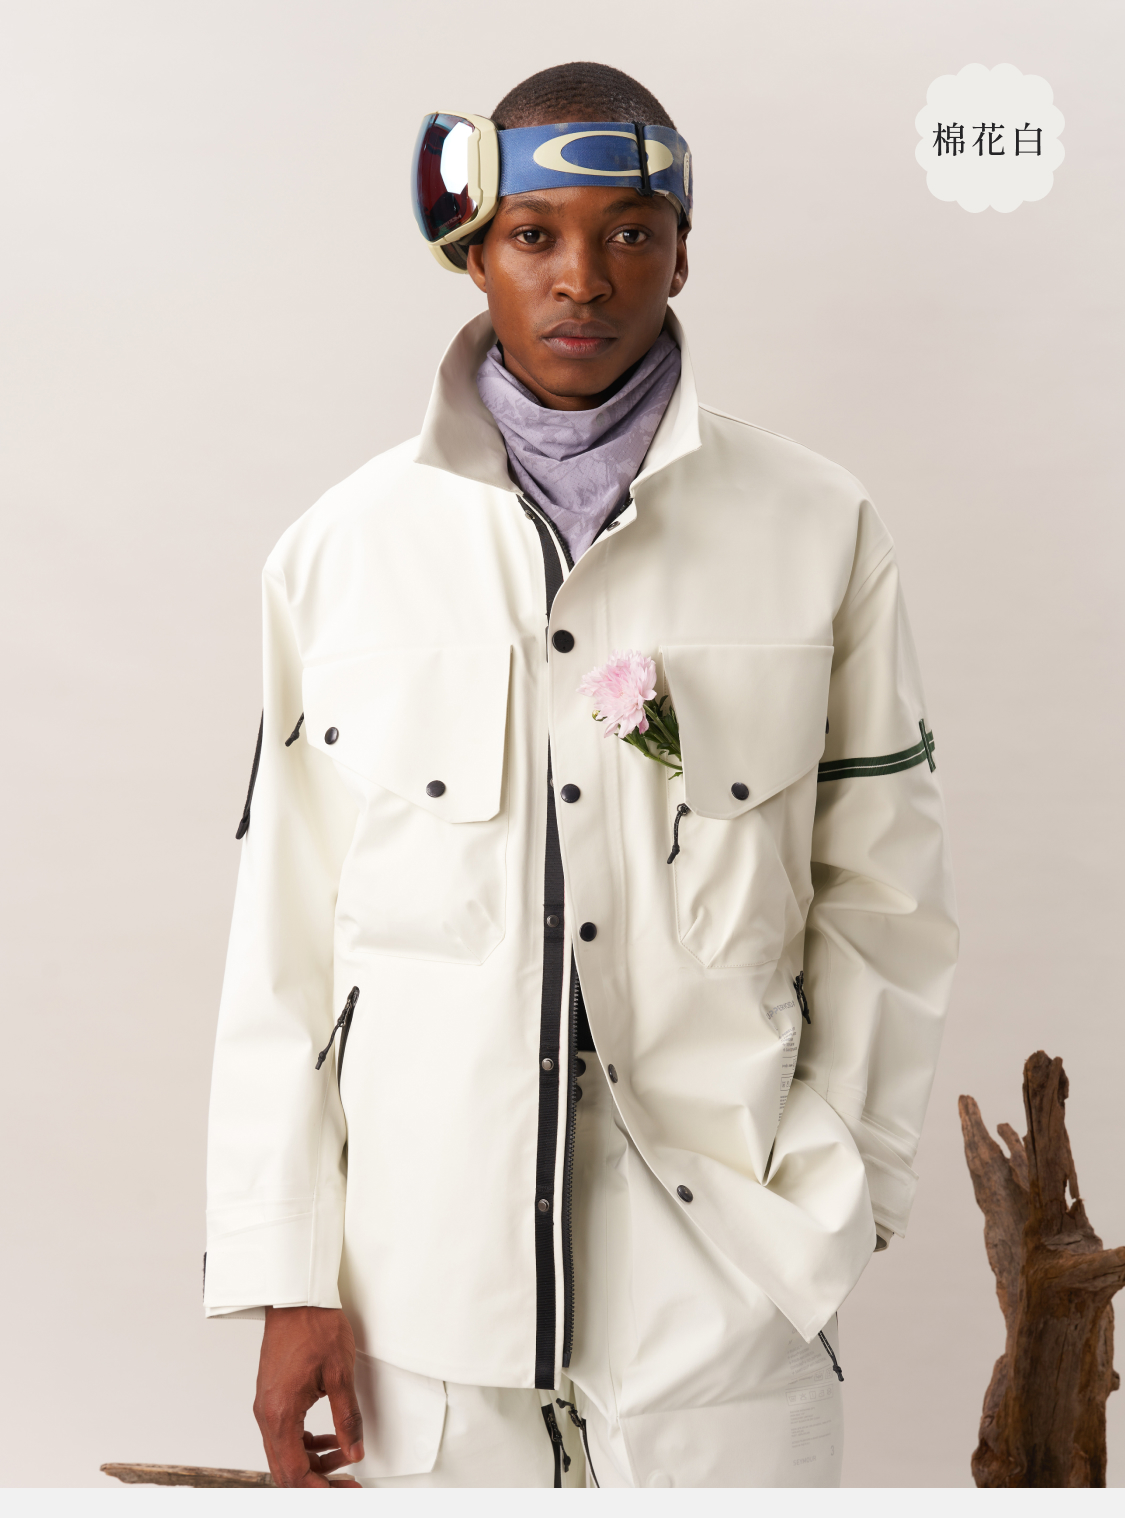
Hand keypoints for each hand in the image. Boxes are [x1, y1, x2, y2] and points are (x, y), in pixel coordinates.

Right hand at [254, 1305, 364, 1486]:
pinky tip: (328, 1440)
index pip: (295, 1472)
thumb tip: (354, 1451)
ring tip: (345, 1459)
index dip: (321, 1490)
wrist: (295, 1296)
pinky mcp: (271, 1397)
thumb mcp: (340, 1373)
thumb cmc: (314, 1325)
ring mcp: (266, 1406)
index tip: (346, 1493)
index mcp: (281, 1413)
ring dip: (313, 1464)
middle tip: (347, 1486)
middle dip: (317, 1483)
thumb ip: (347, 1418)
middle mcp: (267, 1414)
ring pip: (285, 1454)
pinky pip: (285, 1435)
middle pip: (286, 1469)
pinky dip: (306, 1445)